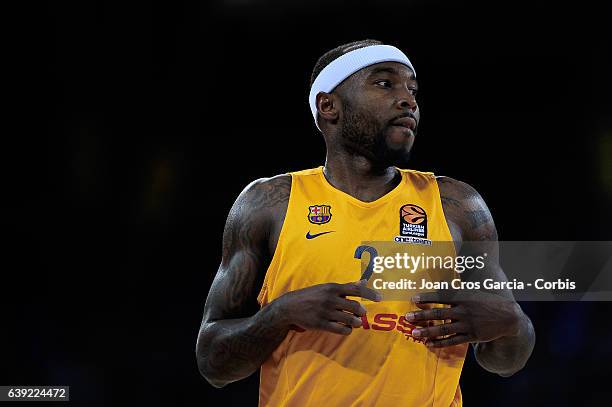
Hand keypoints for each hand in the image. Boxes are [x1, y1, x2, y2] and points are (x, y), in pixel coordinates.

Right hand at [275, 280, 381, 334]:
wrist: (290, 307)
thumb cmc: (312, 295)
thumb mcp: (327, 288)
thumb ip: (347, 286)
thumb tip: (363, 282)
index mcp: (333, 288)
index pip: (355, 290)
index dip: (369, 294)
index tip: (380, 298)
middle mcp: (330, 299)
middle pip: (355, 306)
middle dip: (361, 311)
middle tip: (362, 313)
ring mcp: (326, 312)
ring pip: (349, 319)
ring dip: (356, 322)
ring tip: (356, 322)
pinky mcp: (321, 324)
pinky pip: (340, 329)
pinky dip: (347, 330)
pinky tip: (347, 328)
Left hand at [404, 289, 521, 347]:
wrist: (508, 317)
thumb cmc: (486, 302)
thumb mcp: (472, 293)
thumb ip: (455, 292)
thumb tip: (438, 285)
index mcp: (463, 297)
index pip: (441, 296)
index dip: (427, 297)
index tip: (413, 298)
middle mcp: (464, 311)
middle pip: (439, 313)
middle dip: (422, 315)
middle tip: (407, 317)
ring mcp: (468, 324)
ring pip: (444, 329)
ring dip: (428, 331)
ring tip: (414, 333)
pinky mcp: (472, 336)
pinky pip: (453, 341)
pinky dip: (440, 343)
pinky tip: (429, 343)